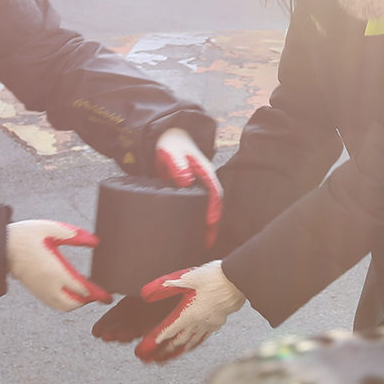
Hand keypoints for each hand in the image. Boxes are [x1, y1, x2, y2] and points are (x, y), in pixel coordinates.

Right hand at [5, 220, 111, 313]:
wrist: (0, 245)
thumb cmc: (26, 235)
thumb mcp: (52, 229)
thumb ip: (75, 235)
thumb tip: (95, 241)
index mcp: (55, 271)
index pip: (82, 289)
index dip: (98, 293)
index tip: (108, 295)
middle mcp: (49, 285)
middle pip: (74, 304)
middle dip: (87, 301)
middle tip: (99, 294)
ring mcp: (41, 290)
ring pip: (63, 306)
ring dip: (76, 303)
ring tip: (86, 293)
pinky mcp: (35, 290)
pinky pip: (54, 303)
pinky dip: (65, 302)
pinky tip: (70, 291)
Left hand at [98, 260, 244, 362]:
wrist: (238, 280)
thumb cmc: (212, 278)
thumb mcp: (185, 278)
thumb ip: (164, 287)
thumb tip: (145, 294)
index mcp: (186, 314)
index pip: (165, 332)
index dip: (152, 342)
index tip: (143, 351)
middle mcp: (196, 323)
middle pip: (177, 341)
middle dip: (164, 350)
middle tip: (152, 358)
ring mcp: (208, 325)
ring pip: (190, 342)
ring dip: (178, 350)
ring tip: (169, 356)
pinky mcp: (217, 322)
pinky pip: (202, 338)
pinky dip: (193, 344)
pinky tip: (192, 344)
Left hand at [156, 127, 222, 247]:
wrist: (168, 138)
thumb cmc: (171, 145)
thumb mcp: (172, 153)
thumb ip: (178, 165)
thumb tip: (186, 181)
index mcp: (205, 172)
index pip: (215, 192)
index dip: (214, 208)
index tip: (210, 222)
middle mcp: (205, 181)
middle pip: (214, 206)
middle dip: (213, 225)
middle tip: (207, 244)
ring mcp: (199, 187)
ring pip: (207, 209)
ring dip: (207, 227)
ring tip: (202, 245)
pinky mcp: (191, 192)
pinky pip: (198, 208)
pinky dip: (198, 222)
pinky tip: (192, 234)